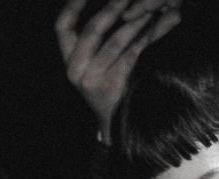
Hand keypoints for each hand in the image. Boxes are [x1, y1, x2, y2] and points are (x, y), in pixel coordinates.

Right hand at [54, 0, 182, 138]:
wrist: (118, 125)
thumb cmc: (112, 85)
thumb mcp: (99, 61)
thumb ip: (104, 34)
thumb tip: (120, 3)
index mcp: (69, 60)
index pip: (62, 27)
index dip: (72, 5)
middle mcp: (75, 70)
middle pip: (92, 30)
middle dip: (112, 6)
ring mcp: (91, 80)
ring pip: (114, 41)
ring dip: (135, 20)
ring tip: (150, 6)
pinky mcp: (110, 87)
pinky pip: (129, 55)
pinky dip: (144, 38)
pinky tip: (155, 25)